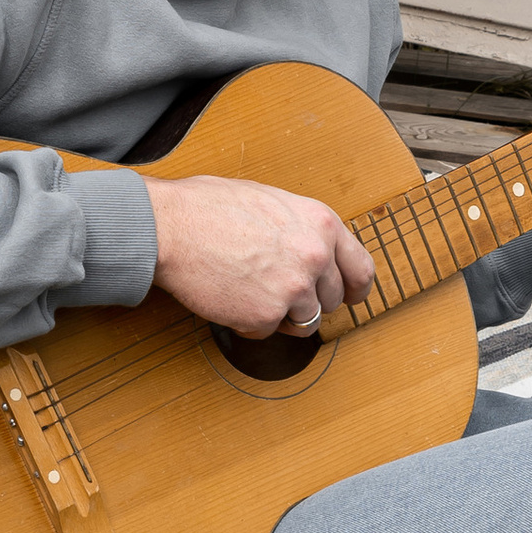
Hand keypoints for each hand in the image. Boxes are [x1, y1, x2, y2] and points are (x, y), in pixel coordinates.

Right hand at [147, 176, 374, 334]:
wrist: (172, 226)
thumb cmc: (208, 207)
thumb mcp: (272, 201)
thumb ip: (301, 228)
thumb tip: (315, 251)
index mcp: (321, 223)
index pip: (360, 269)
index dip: (354, 289)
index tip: (349, 298)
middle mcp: (315, 256)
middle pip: (331, 300)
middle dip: (307, 301)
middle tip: (276, 290)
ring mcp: (293, 288)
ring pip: (304, 321)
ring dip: (280, 314)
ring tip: (250, 290)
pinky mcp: (267, 315)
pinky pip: (268, 331)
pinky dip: (249, 322)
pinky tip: (231, 296)